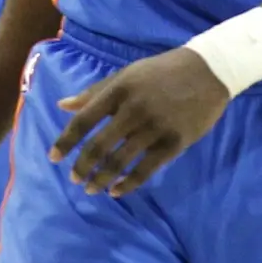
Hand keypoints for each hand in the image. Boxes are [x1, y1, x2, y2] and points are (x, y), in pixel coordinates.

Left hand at [49, 48, 229, 196]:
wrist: (208, 71)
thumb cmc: (160, 72)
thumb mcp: (125, 75)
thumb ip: (94, 93)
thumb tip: (62, 106)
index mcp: (118, 90)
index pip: (84, 121)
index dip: (66, 142)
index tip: (53, 158)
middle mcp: (134, 110)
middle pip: (99, 146)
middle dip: (82, 166)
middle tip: (74, 179)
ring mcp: (155, 127)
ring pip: (121, 161)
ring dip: (102, 179)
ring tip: (91, 188)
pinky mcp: (175, 143)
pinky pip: (147, 170)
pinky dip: (129, 184)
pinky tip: (117, 191)